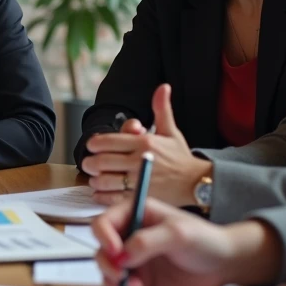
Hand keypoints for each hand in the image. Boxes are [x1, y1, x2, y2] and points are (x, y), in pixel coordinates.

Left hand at [82, 84, 212, 206]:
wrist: (197, 182)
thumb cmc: (180, 157)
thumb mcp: (170, 130)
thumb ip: (161, 109)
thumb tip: (163, 86)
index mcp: (144, 143)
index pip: (107, 141)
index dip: (94, 145)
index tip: (92, 147)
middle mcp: (140, 161)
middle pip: (102, 161)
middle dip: (90, 163)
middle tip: (89, 164)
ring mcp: (140, 181)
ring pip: (105, 180)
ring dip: (95, 179)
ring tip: (95, 178)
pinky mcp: (141, 197)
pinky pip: (113, 198)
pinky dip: (102, 196)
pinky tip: (100, 192)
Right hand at [92, 197, 235, 285]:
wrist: (224, 265)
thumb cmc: (205, 240)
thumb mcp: (178, 234)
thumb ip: (147, 241)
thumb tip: (121, 255)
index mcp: (137, 214)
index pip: (105, 221)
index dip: (104, 235)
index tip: (115, 252)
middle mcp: (131, 234)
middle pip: (102, 246)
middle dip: (106, 261)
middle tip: (120, 274)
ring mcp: (135, 257)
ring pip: (108, 267)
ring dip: (112, 278)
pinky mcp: (141, 278)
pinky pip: (121, 285)